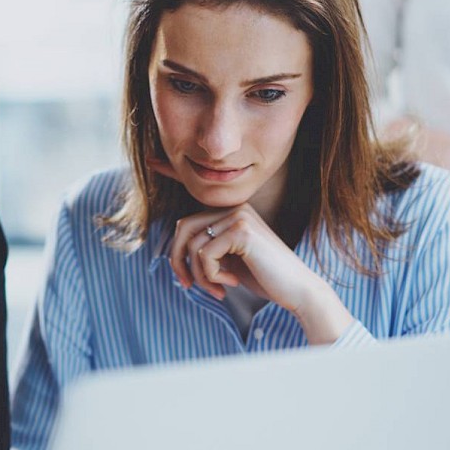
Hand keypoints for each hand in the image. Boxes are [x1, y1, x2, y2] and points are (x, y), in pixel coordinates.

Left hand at [149, 157, 352, 343]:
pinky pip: (204, 255)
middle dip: (178, 262)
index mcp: (230, 210)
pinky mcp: (241, 230)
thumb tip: (175, 251)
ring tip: (217, 288)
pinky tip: (232, 281)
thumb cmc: (264, 277)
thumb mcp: (229, 260)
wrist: (297, 289)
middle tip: (189, 285)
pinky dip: (211, 276)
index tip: (152, 161)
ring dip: (200, 276)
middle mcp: (234, 207)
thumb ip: (206, 248)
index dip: (170, 174)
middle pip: (183, 229)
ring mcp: (238, 215)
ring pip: (192, 246)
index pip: (193, 199)